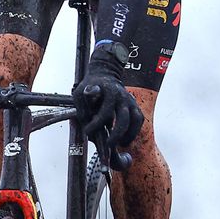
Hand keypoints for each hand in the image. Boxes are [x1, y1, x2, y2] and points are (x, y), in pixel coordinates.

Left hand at [73, 43, 143, 157]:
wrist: (105, 73)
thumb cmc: (90, 85)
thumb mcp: (80, 92)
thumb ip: (82, 106)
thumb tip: (87, 122)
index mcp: (109, 92)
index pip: (105, 111)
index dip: (97, 123)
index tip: (87, 131)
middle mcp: (122, 96)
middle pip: (124, 119)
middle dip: (116, 135)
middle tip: (108, 145)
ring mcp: (130, 101)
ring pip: (136, 120)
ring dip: (129, 135)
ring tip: (120, 144)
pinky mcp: (135, 105)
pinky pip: (139, 120)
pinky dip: (134, 131)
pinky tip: (125, 139)